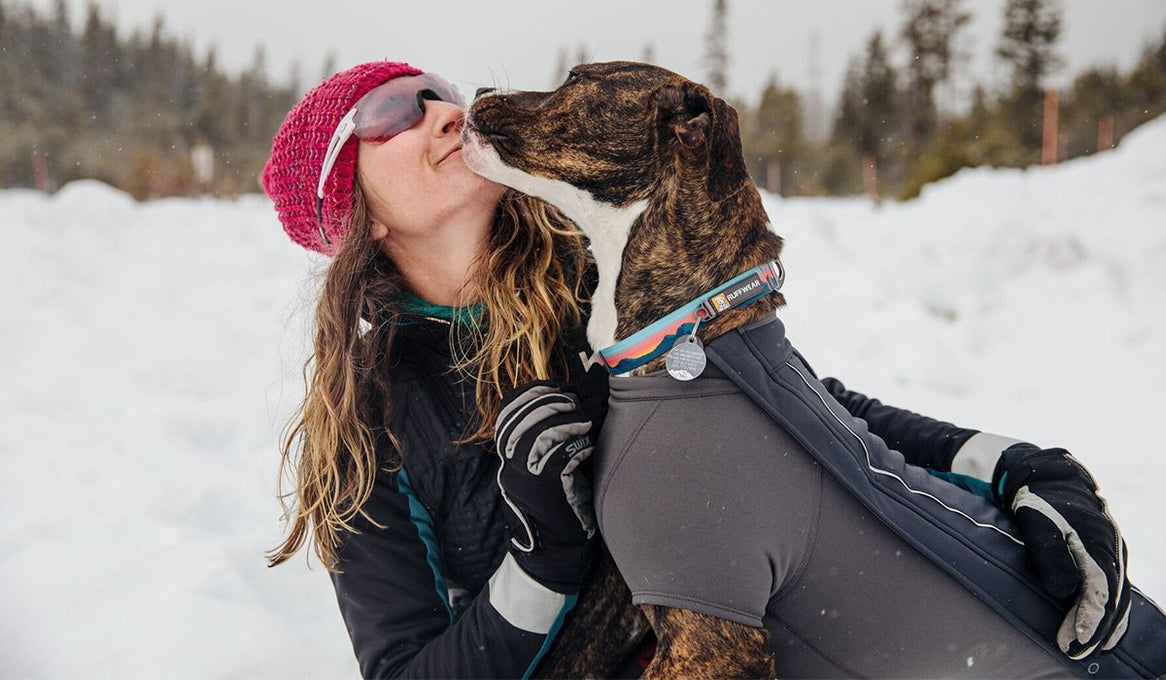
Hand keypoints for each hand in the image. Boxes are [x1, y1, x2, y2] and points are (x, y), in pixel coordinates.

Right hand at [495, 381, 597, 592]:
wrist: (555, 550)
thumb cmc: (558, 503)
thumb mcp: (544, 465)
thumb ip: (547, 436)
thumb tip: (569, 400)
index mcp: (507, 455)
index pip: (508, 410)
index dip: (532, 393)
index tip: (556, 389)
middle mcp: (510, 464)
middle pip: (523, 416)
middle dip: (552, 401)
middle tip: (574, 403)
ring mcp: (525, 476)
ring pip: (542, 432)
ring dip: (568, 421)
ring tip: (584, 423)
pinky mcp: (546, 488)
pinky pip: (560, 455)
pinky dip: (577, 444)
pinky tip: (587, 446)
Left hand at [992, 444, 1130, 658]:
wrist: (1045, 474)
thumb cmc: (1037, 499)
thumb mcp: (1037, 522)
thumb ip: (1050, 555)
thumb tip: (1064, 590)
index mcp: (1098, 541)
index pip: (1099, 589)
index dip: (1089, 617)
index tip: (1075, 640)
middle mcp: (1111, 549)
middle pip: (1112, 597)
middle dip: (1096, 628)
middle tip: (1076, 653)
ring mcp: (1110, 552)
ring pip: (1116, 595)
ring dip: (1104, 624)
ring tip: (1088, 649)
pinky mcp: (1103, 555)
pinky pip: (1111, 588)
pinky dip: (1107, 610)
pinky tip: (1098, 627)